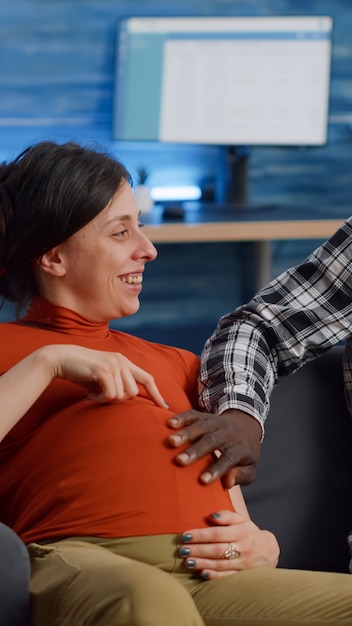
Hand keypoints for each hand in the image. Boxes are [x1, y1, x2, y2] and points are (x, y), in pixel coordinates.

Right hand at [52, 344, 167, 406]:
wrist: (61, 360)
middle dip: (119, 400)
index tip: (164, 407)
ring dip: (107, 399)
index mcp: (124, 361)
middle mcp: (122, 360)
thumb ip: (117, 384)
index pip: (147, 378)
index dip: (156, 393)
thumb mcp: (103, 377)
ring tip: (94, 393)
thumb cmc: (81, 372)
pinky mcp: (104, 370)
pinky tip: (89, 394)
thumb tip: (129, 399)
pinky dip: (99, 399)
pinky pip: (110, 395)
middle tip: (101, 396)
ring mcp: (114, 364)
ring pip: (122, 395)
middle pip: (134, 392)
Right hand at [167, 409, 261, 487]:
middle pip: (212, 441)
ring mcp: (216, 422)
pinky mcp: (205, 416)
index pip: (229, 458)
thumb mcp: (250, 468)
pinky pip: (193, 414)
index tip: (202, 480)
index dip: (216, 469)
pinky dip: (181, 418)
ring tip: (170, 442)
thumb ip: (241, 476)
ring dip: (185, 434)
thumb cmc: (244, 454)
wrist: (245, 426)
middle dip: (195, 451)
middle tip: (179, 461)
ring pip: (200, 426)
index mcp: (240, 448)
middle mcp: (228, 433)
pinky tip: (169, 424)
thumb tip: (228, 482)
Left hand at [179, 509, 279, 578]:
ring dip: (202, 563)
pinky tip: (202, 574)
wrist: (268, 551)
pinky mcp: (242, 575)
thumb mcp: (241, 519)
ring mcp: (243, 563)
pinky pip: (227, 576)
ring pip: (220, 564)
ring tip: (187, 562)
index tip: (185, 536)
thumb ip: (226, 516)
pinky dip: (215, 576)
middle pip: (217, 550)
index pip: (218, 534)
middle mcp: (243, 548)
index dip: (201, 535)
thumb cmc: (249, 532)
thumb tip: (211, 516)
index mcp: (241, 532)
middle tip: (182, 550)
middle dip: (198, 550)